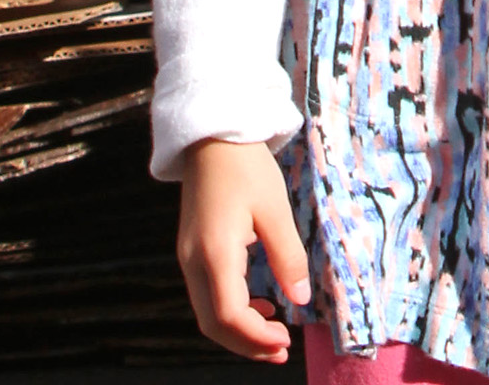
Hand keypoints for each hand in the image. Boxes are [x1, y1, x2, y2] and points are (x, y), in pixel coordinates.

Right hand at [176, 138, 310, 363]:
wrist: (212, 138)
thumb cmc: (246, 167)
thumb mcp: (275, 208)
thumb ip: (287, 256)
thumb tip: (300, 299)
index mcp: (215, 252)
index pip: (229, 315)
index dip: (256, 338)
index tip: (285, 341)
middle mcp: (193, 262)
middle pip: (213, 324)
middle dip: (247, 344)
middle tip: (282, 350)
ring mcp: (188, 258)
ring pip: (207, 314)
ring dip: (239, 331)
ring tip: (275, 335)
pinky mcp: (191, 252)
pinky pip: (207, 296)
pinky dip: (231, 311)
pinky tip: (260, 304)